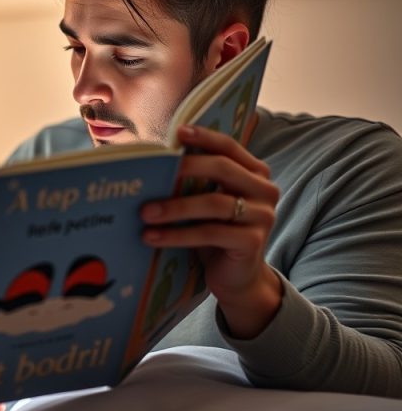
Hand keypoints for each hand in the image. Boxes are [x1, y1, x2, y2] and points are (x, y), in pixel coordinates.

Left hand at [140, 124, 282, 338]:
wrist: (238, 278)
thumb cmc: (216, 234)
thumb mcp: (207, 203)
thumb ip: (196, 182)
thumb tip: (153, 163)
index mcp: (254, 173)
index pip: (230, 147)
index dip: (205, 137)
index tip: (177, 133)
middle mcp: (265, 191)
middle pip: (223, 169)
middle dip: (185, 169)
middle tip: (151, 175)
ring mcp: (262, 217)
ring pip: (214, 203)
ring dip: (175, 207)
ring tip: (144, 213)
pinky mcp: (252, 242)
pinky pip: (210, 233)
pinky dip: (178, 234)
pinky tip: (152, 237)